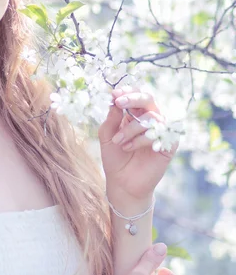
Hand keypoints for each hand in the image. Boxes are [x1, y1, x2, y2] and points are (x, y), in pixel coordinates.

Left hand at [98, 85, 179, 200]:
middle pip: (148, 99)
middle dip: (133, 98)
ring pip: (150, 117)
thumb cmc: (114, 157)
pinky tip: (128, 148)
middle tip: (119, 102)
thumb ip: (111, 118)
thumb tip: (115, 100)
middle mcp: (149, 120)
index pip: (135, 95)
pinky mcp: (168, 144)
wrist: (122, 182)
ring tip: (118, 142)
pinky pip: (158, 133)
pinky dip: (140, 139)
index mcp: (134, 114)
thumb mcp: (107, 136)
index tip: (114, 94)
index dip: (127, 91)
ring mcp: (160, 131)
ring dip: (130, 128)